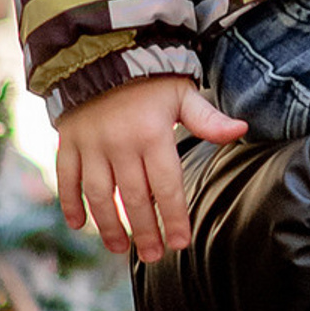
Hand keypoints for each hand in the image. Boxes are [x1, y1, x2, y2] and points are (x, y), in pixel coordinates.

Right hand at [56, 75, 246, 262]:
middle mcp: (119, 145)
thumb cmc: (151, 79)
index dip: (174, 218)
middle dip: (145, 231)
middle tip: (155, 255)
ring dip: (109, 226)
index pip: (166, 187)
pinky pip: (67, 181)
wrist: (103, 54)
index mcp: (152, 135)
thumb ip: (209, 119)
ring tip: (121, 248)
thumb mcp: (184, 94)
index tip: (181, 242)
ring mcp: (90, 147)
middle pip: (133, 199)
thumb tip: (242, 129)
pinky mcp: (68, 145)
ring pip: (98, 196)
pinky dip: (71, 204)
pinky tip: (80, 225)